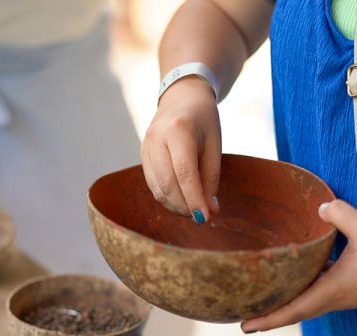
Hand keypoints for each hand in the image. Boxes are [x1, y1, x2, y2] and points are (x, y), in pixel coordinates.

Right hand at [141, 77, 221, 222]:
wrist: (182, 97)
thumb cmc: (204, 121)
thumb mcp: (214, 145)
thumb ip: (211, 179)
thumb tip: (210, 211)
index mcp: (178, 130)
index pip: (185, 173)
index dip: (194, 199)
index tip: (205, 218)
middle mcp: (157, 137)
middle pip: (168, 183)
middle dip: (184, 206)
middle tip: (201, 217)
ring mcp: (146, 146)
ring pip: (157, 188)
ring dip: (175, 205)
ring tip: (192, 211)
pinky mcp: (142, 154)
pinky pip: (152, 184)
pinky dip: (166, 197)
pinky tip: (181, 201)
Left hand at [241, 200, 356, 332]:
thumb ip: (340, 214)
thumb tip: (319, 206)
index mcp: (331, 290)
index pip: (293, 310)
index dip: (267, 319)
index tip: (245, 326)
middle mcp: (333, 298)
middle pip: (294, 313)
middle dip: (268, 317)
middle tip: (243, 318)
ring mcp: (342, 296)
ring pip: (305, 306)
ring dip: (284, 307)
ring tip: (262, 301)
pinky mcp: (350, 290)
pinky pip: (318, 296)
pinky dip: (301, 294)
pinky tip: (295, 281)